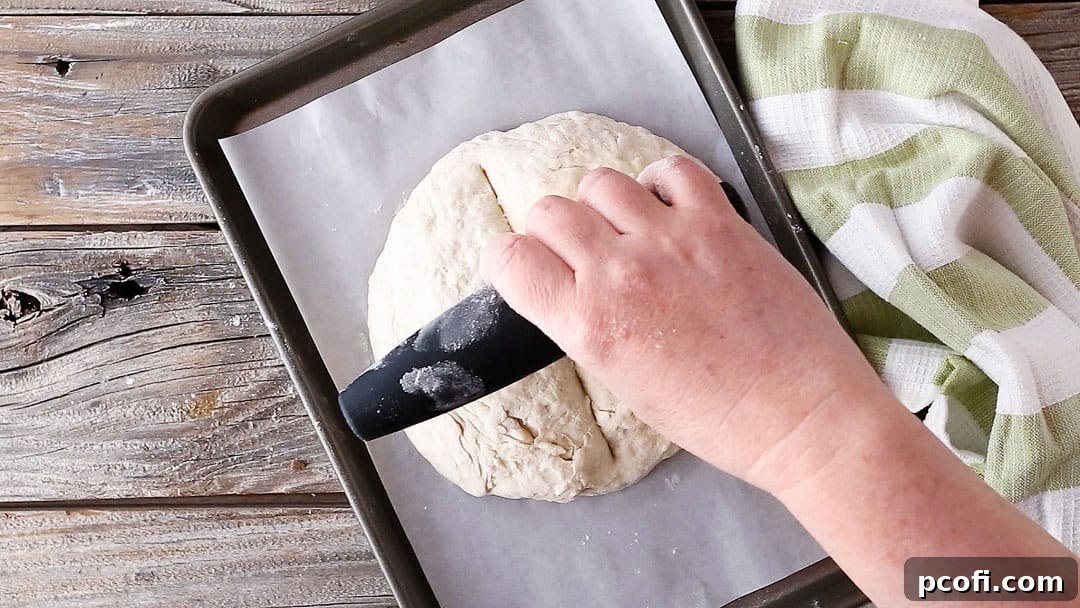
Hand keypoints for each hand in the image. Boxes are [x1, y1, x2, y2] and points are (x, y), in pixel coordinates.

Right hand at [480, 155, 893, 491]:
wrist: (798, 415)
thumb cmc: (716, 417)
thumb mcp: (623, 382)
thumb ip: (586, 325)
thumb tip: (568, 286)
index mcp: (588, 324)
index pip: (509, 258)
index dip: (509, 261)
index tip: (526, 267)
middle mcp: (620, 272)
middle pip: (548, 210)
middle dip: (555, 231)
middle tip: (583, 253)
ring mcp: (671, 239)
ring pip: (600, 182)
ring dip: (605, 204)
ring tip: (630, 231)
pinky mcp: (719, 221)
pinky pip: (670, 169)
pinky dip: (661, 183)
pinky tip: (671, 211)